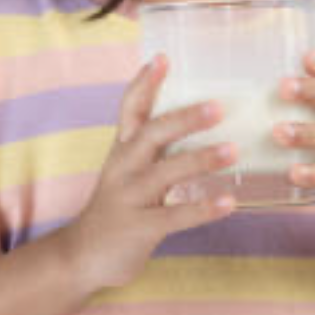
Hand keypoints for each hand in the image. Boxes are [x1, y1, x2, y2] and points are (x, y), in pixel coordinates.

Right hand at [60, 53, 239, 291]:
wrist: (81, 256)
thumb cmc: (116, 207)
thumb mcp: (126, 170)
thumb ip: (152, 147)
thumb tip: (195, 119)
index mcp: (122, 150)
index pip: (130, 109)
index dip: (145, 83)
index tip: (163, 58)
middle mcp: (122, 168)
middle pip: (151, 134)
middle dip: (184, 118)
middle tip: (218, 106)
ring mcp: (128, 198)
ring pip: (164, 173)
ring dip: (200, 160)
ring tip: (233, 150)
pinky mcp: (138, 229)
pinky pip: (173, 217)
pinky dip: (202, 208)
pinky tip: (229, 201)